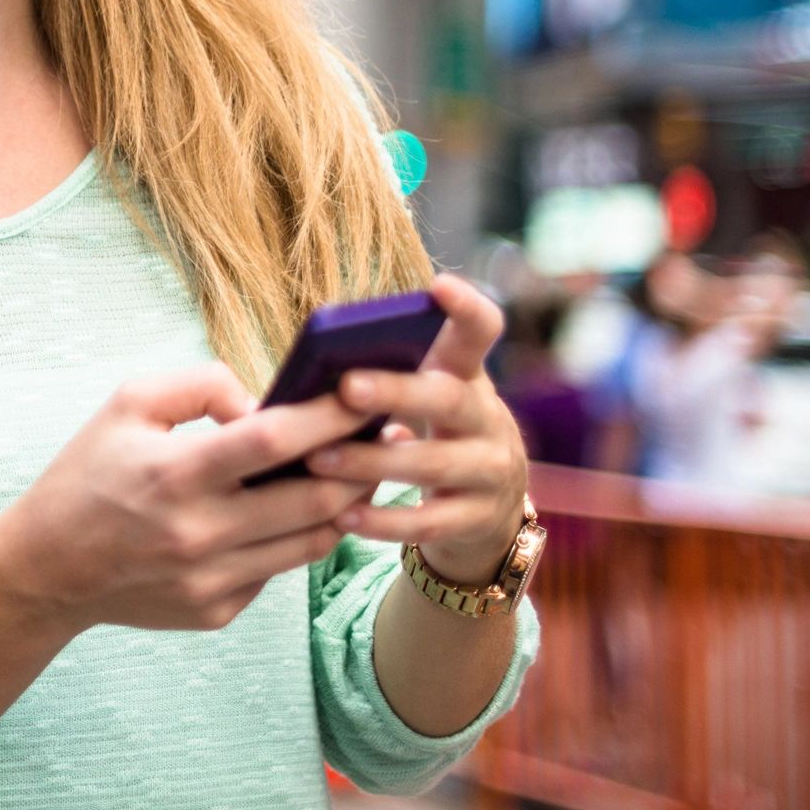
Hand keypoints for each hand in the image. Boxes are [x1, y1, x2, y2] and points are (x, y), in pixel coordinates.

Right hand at [0, 363, 380, 635]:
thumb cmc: (89, 471)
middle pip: (311, 500)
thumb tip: (264, 403)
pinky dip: (298, 536)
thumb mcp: (129, 401)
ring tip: (362, 468)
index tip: (366, 392)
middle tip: (388, 433)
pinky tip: (303, 509)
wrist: (48, 568)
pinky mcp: (217, 611)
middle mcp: (199, 533)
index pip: (273, 441)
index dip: (328, 415)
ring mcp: (211, 580)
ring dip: (345, 504)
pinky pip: (278, 568)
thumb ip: (201, 385)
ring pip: (310, 542)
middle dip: (359, 462)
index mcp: (175, 473)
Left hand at [301, 272, 529, 585]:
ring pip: (433, 465)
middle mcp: (489, 419)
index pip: (482, 330)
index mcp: (470, 375)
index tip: (439, 285)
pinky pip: (429, 524)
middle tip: (346, 386)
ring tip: (318, 459)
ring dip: (371, 462)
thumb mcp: (427, 399)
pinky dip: (383, 521)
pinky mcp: (479, 521)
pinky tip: (342, 516)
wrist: (488, 512)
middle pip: (448, 398)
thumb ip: (391, 376)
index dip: (466, 308)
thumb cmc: (435, 435)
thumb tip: (319, 365)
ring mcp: (491, 472)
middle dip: (397, 391)